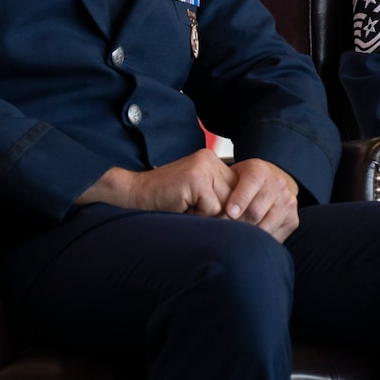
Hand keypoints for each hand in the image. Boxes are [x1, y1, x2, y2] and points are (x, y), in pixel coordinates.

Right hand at [76, 147, 233, 216]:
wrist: (132, 195)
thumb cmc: (164, 202)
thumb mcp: (196, 198)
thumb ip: (218, 200)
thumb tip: (247, 219)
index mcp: (212, 162)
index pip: (238, 190)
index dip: (228, 209)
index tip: (213, 217)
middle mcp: (210, 159)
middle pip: (235, 197)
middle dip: (220, 214)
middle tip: (194, 213)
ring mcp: (203, 166)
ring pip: (226, 204)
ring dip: (208, 216)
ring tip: (186, 210)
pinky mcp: (195, 178)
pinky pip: (212, 208)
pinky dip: (199, 216)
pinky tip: (181, 208)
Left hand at [225, 158, 300, 242]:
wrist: (273, 182)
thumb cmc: (244, 184)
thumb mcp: (231, 177)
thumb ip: (220, 189)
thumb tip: (208, 211)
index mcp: (259, 171)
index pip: (251, 184)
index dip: (240, 200)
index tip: (230, 213)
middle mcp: (277, 185)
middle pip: (255, 212)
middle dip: (237, 224)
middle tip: (224, 231)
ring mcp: (287, 203)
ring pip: (265, 227)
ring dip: (248, 235)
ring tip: (235, 237)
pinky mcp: (293, 220)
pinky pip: (274, 238)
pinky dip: (260, 241)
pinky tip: (250, 238)